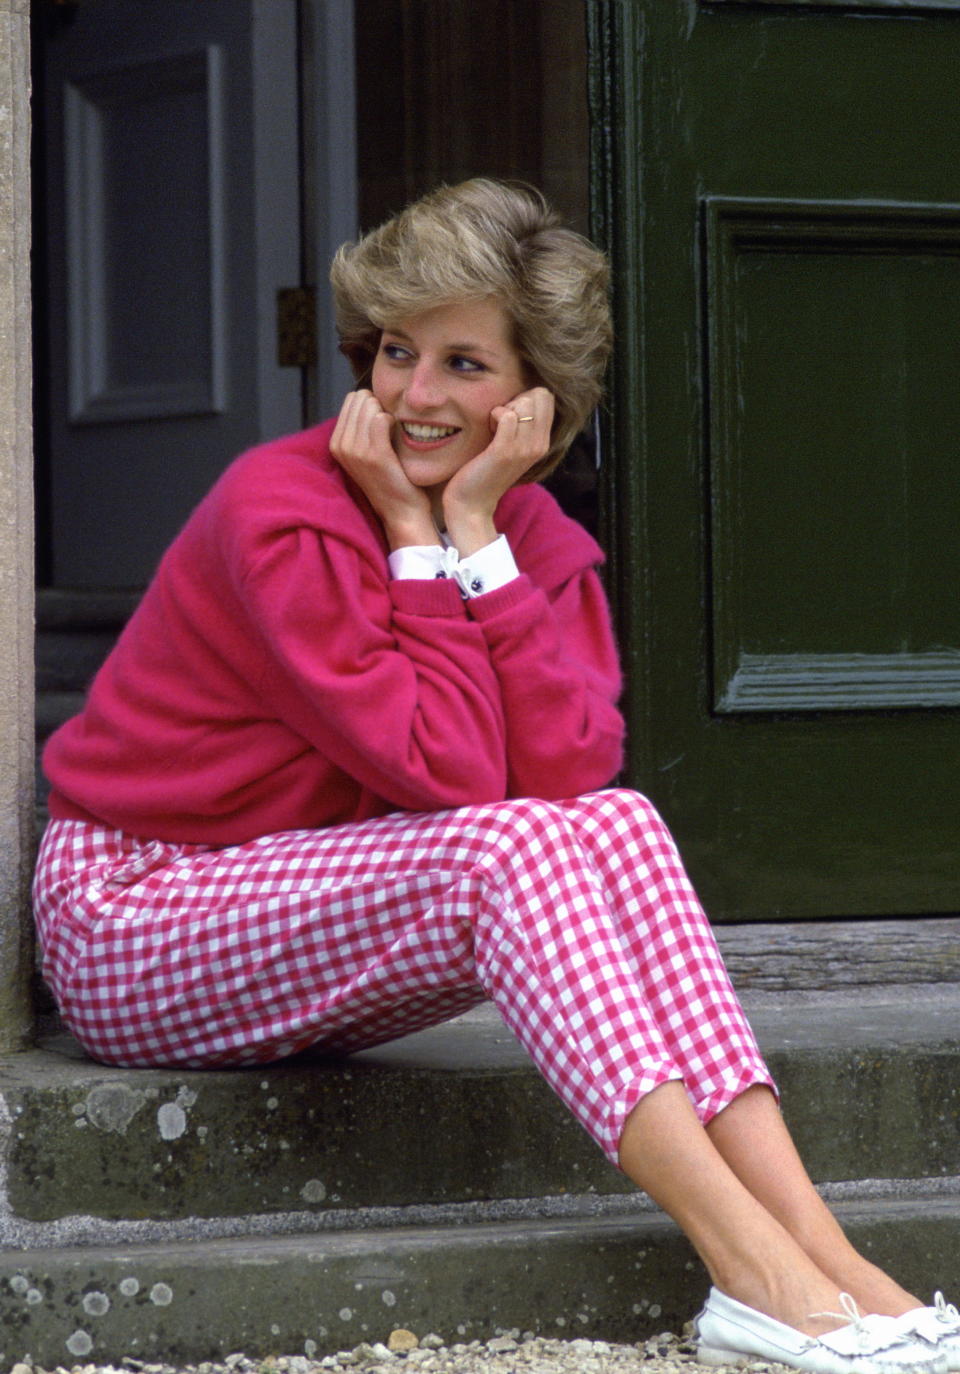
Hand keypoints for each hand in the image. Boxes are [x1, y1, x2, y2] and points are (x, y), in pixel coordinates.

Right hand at [330, 390, 437, 549]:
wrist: (401, 511)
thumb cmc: (390, 477)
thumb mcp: (366, 451)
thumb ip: (361, 426)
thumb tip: (368, 396)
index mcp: (336, 443)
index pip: (352, 399)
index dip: (372, 404)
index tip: (382, 423)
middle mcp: (341, 446)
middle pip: (361, 398)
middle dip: (379, 406)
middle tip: (390, 428)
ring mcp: (355, 451)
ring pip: (371, 406)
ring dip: (387, 414)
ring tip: (393, 434)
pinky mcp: (374, 455)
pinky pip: (382, 419)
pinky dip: (394, 422)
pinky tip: (398, 435)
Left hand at [442, 387, 554, 555]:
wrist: (472, 504)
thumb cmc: (485, 472)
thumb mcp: (512, 448)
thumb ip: (522, 426)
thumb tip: (520, 397)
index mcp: (543, 443)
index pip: (546, 397)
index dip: (525, 397)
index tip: (509, 416)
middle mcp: (539, 445)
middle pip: (539, 395)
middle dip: (516, 399)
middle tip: (501, 421)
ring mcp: (524, 449)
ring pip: (524, 403)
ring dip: (504, 408)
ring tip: (494, 428)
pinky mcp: (506, 451)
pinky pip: (507, 415)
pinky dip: (494, 415)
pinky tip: (488, 430)